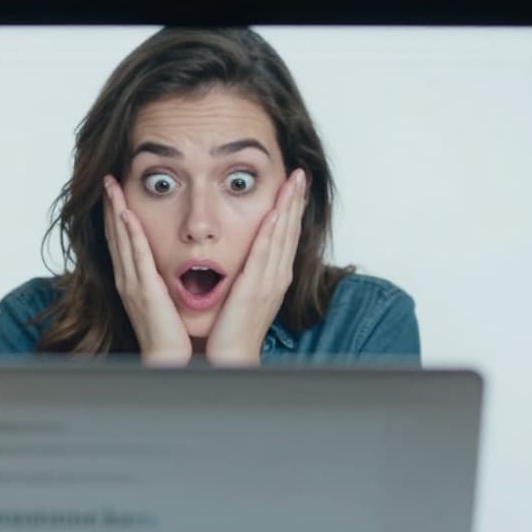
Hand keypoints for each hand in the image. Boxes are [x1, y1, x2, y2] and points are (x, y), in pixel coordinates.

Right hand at [102, 175, 191, 365]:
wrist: (169, 360)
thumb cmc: (171, 334)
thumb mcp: (162, 301)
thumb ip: (160, 282)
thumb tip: (167, 268)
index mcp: (132, 281)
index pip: (121, 241)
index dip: (116, 215)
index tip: (115, 192)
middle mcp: (127, 279)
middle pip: (115, 234)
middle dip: (110, 205)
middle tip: (106, 179)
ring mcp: (132, 284)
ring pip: (121, 239)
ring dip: (115, 210)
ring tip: (111, 185)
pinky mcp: (144, 289)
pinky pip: (136, 254)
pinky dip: (130, 232)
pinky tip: (127, 212)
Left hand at [205, 168, 308, 365]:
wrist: (232, 357)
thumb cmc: (232, 330)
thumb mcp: (243, 294)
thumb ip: (246, 273)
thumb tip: (244, 258)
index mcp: (273, 277)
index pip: (286, 235)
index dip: (292, 209)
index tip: (294, 185)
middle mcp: (277, 276)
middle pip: (290, 230)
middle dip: (295, 200)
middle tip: (300, 173)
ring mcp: (269, 281)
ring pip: (282, 236)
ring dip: (289, 207)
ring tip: (294, 181)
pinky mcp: (255, 288)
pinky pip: (265, 254)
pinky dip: (272, 232)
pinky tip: (275, 212)